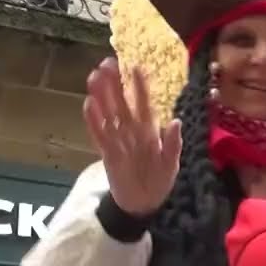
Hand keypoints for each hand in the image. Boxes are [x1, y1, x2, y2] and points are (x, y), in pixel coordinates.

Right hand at [83, 58, 181, 218]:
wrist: (143, 204)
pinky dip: (93, 121)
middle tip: (107, 62)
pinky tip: (88, 104)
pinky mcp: (107, 153)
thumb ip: (173, 144)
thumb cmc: (159, 181)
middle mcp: (132, 132)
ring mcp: (118, 140)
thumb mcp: (171, 164)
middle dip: (115, 84)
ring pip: (108, 114)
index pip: (144, 104)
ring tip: (94, 76)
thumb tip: (176, 122)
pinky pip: (99, 134)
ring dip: (101, 96)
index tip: (136, 66)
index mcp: (150, 132)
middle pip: (122, 104)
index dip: (140, 87)